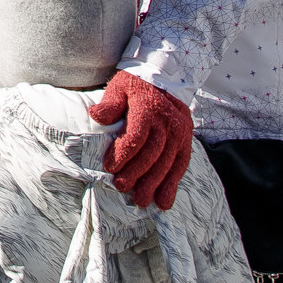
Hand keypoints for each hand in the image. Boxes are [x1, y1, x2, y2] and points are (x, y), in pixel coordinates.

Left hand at [90, 70, 193, 208]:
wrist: (164, 80)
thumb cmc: (135, 87)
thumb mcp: (118, 87)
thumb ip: (109, 103)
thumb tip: (96, 115)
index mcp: (148, 108)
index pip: (136, 136)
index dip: (123, 153)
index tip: (109, 167)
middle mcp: (167, 122)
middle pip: (152, 153)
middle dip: (136, 173)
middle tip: (121, 187)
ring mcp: (179, 134)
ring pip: (166, 163)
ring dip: (153, 184)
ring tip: (140, 200)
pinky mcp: (186, 143)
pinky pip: (180, 166)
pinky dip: (172, 185)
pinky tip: (163, 202)